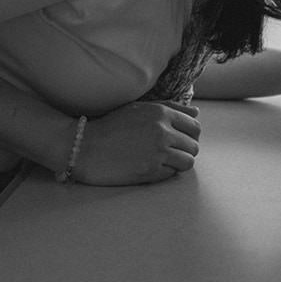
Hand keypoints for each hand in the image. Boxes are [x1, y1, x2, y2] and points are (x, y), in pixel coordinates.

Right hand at [73, 99, 201, 185]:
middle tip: (170, 153)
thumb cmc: (111, 126)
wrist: (84, 146)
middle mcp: (163, 131)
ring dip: (178, 163)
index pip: (195, 126)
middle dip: (186, 150)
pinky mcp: (150, 171)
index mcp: (161, 113)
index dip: (190, 135)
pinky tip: (151, 168)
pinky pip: (172, 174)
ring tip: (162, 162)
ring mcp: (158, 152)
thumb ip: (170, 107)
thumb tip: (196, 112)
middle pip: (194, 145)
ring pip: (188, 161)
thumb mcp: (139, 108)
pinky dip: (165, 173)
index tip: (179, 140)